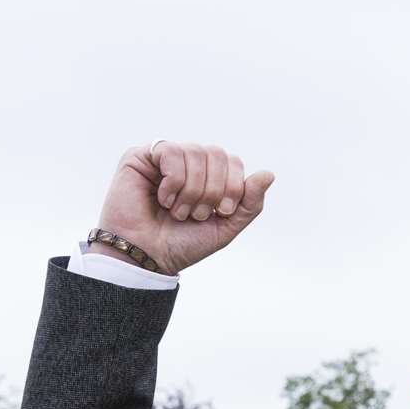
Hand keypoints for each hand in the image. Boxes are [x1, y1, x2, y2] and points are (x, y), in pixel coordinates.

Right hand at [95, 142, 273, 273]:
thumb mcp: (226, 226)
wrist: (148, 257)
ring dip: (192, 190)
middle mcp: (188, 164)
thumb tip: (269, 174)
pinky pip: (170, 151)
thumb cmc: (183, 243)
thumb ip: (250, 203)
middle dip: (213, 189)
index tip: (223, 211)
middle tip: (198, 214)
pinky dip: (173, 181)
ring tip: (179, 212)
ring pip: (195, 152)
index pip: (233, 161)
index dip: (235, 185)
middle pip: (217, 153)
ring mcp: (164, 159)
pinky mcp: (140, 157)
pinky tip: (163, 199)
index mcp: (209, 177)